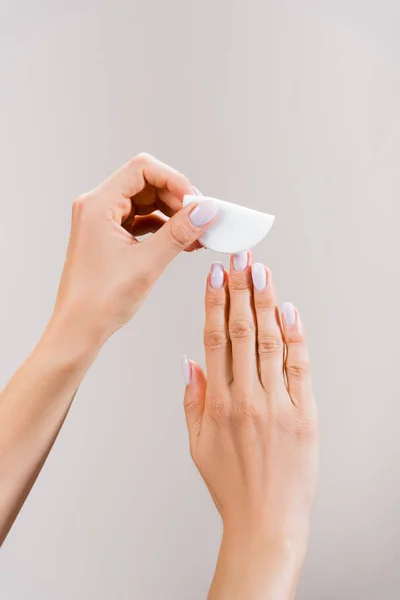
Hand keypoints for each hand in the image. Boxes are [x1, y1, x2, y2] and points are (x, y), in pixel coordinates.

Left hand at [53, 152, 217, 346]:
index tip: (196, 202)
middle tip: (202, 219)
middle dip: (177, 199)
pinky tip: (183, 242)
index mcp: (98, 205)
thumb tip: (206, 210)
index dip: (174, 180)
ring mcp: (102, 222)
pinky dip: (163, 229)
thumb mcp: (147, 263)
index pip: (142, 169)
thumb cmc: (100, 301)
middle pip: (146, 184)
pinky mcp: (109, 237)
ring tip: (197, 234)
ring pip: (146, 203)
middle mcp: (97, 207)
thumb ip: (179, 232)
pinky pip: (141, 221)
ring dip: (173, 215)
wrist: (78, 329)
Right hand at [182, 252, 318, 598]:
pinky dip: (295, 337)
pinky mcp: (305, 415)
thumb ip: (193, 400)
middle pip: (241, 331)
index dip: (215, 303)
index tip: (216, 276)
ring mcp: (277, 405)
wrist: (267, 522)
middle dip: (241, 289)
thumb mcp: (198, 444)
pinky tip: (288, 311)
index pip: (214, 339)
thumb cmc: (231, 485)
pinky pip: (299, 367)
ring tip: (262, 272)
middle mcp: (246, 399)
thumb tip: (189, 362)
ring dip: (265, 302)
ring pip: (269, 342)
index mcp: (218, 404)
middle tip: (241, 258)